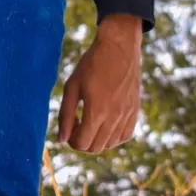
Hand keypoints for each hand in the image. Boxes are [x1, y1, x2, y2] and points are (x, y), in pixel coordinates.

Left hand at [57, 14, 141, 153]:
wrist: (118, 48)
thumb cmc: (91, 65)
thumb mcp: (72, 86)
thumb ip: (65, 115)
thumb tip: (61, 140)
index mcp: (97, 110)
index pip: (82, 143)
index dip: (71, 140)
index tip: (70, 125)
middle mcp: (114, 117)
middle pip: (95, 147)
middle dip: (82, 141)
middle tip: (77, 124)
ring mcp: (127, 115)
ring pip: (110, 144)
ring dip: (96, 140)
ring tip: (90, 121)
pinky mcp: (135, 111)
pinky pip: (124, 136)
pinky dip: (112, 137)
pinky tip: (105, 123)